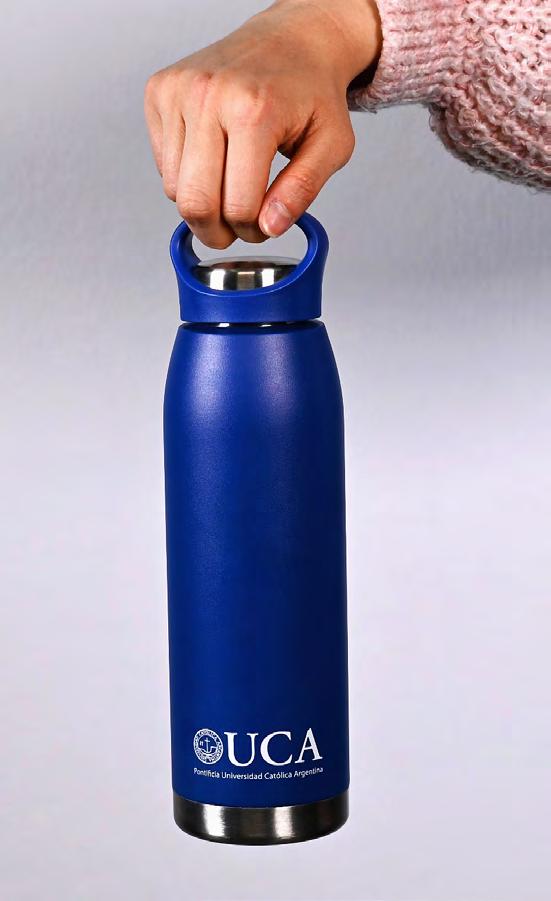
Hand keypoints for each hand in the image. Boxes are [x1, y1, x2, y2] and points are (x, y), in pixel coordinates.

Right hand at [145, 0, 380, 247]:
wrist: (292, 39)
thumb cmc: (312, 91)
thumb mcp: (332, 146)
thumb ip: (302, 191)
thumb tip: (270, 227)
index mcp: (253, 110)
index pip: (238, 206)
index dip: (253, 231)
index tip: (264, 226)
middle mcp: (208, 96)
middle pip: (195, 204)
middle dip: (218, 232)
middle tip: (238, 227)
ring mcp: (178, 91)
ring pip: (174, 190)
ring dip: (202, 202)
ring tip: (230, 185)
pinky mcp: (159, 92)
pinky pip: (163, 165)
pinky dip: (186, 176)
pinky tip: (214, 157)